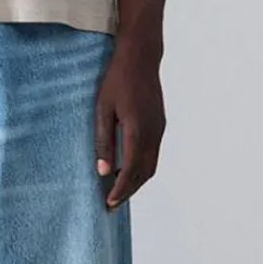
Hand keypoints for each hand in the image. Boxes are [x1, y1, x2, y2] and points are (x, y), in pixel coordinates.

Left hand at [94, 41, 165, 208]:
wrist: (140, 58)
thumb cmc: (117, 81)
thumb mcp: (102, 110)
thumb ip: (103, 141)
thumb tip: (103, 171)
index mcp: (138, 130)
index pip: (131, 169)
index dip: (120, 189)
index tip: (109, 203)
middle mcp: (153, 133)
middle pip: (144, 173)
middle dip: (128, 191)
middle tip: (111, 205)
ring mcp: (159, 129)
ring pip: (151, 166)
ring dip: (136, 182)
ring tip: (118, 192)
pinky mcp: (160, 125)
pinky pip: (153, 154)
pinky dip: (142, 168)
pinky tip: (127, 170)